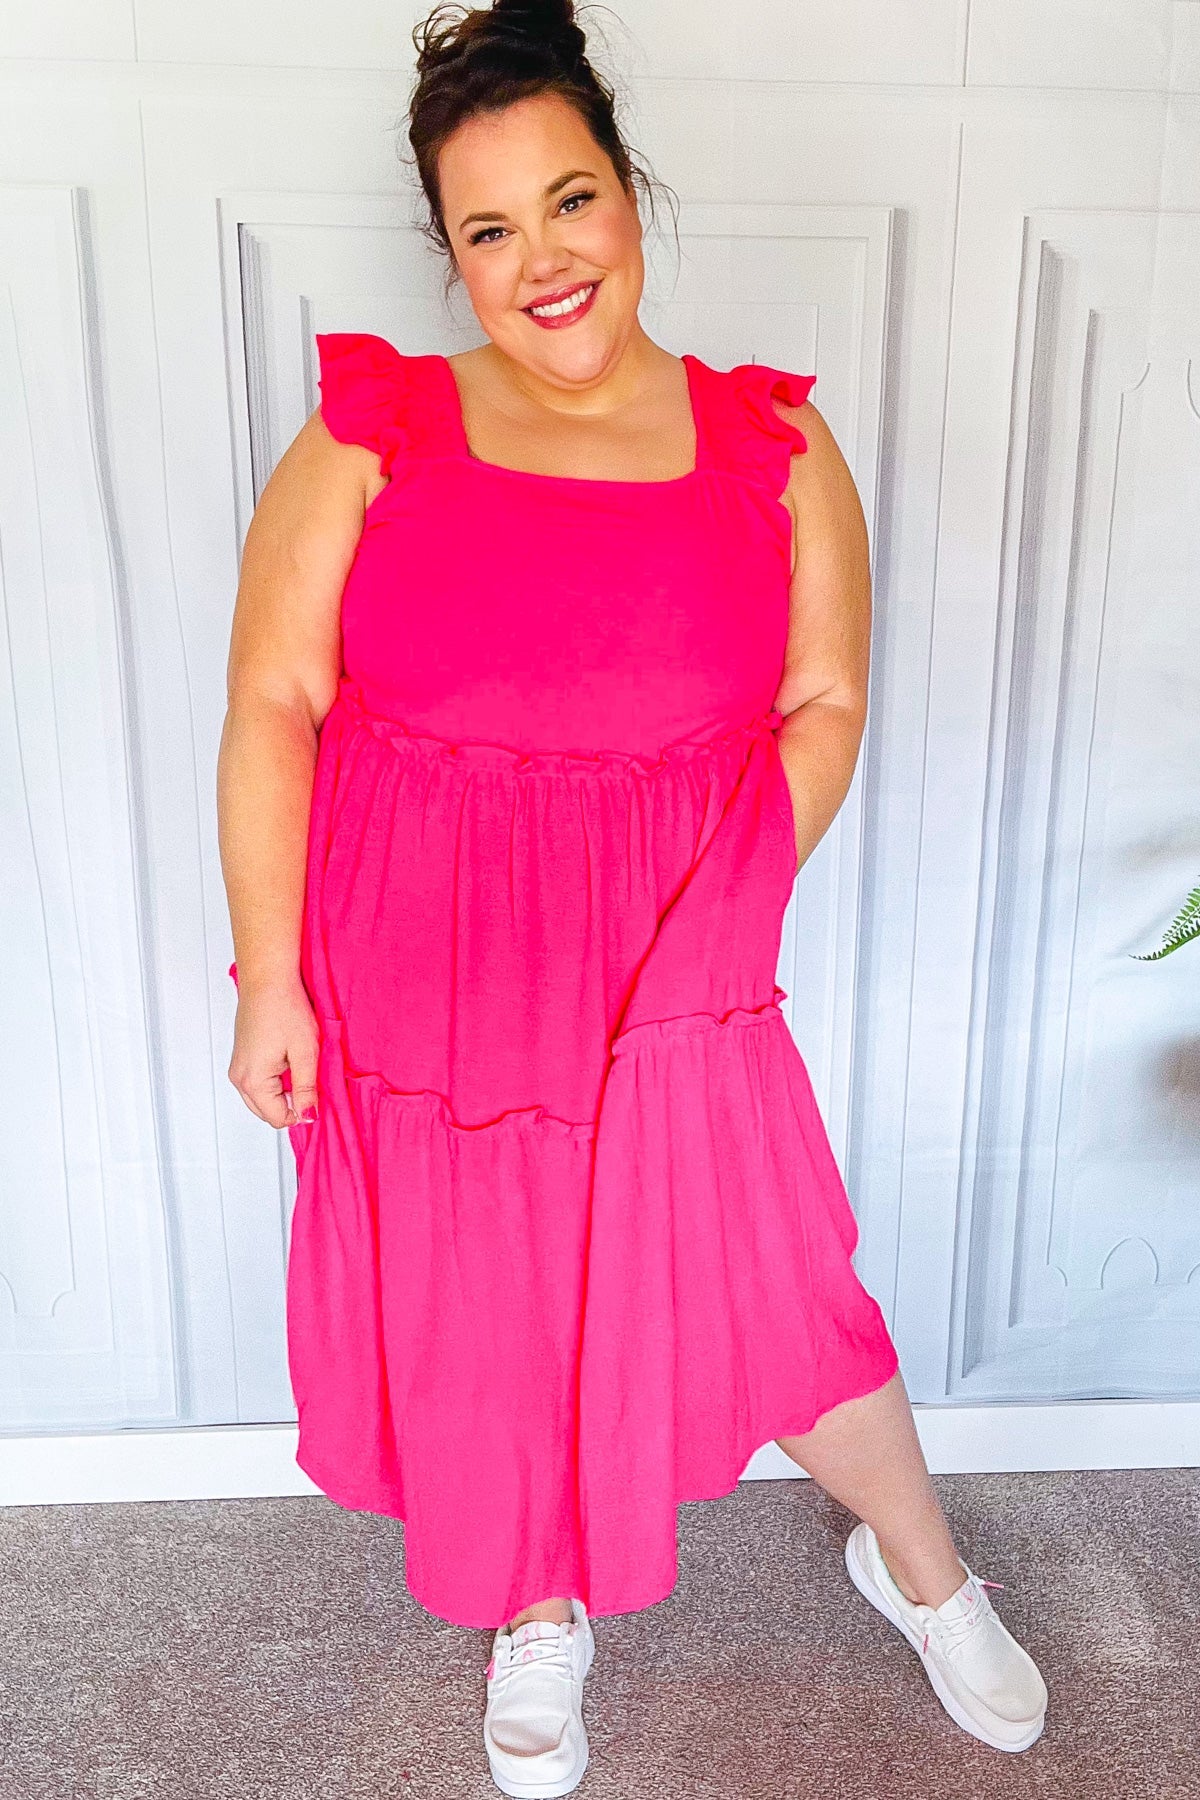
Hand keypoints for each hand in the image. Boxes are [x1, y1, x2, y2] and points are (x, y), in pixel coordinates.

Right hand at [228, 970, 318, 1129]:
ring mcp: (238, 1067)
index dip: (302, 1112)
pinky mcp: (242, 1057)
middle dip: (291, 1104)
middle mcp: (239, 1078)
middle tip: (311, 1081)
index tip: (317, 1094)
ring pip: (262, 1098)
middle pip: (267, 1112)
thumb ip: (306, 1089)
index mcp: (253, 1081)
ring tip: (300, 1067)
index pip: (278, 1118)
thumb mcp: (305, 1052)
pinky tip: (289, 1060)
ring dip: (283, 1093)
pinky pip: (258, 1082)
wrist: (267, 979)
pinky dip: (275, 1081)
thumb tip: (308, 1116)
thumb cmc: (285, 1008)